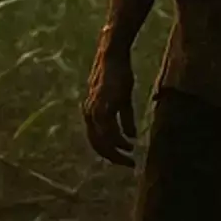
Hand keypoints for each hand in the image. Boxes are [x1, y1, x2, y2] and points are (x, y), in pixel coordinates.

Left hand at [83, 42, 137, 167]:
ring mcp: (95, 110)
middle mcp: (89, 113)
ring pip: (103, 141)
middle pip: (98, 144)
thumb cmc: (118, 74)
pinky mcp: (104, 106)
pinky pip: (109, 130)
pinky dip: (119, 140)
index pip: (96, 140)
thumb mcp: (122, 99)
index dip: (109, 152)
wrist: (113, 56)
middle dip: (113, 157)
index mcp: (90, 112)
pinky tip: (129, 144)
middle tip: (128, 164)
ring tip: (130, 158)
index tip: (123, 159)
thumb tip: (131, 136)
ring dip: (117, 152)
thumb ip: (125, 118)